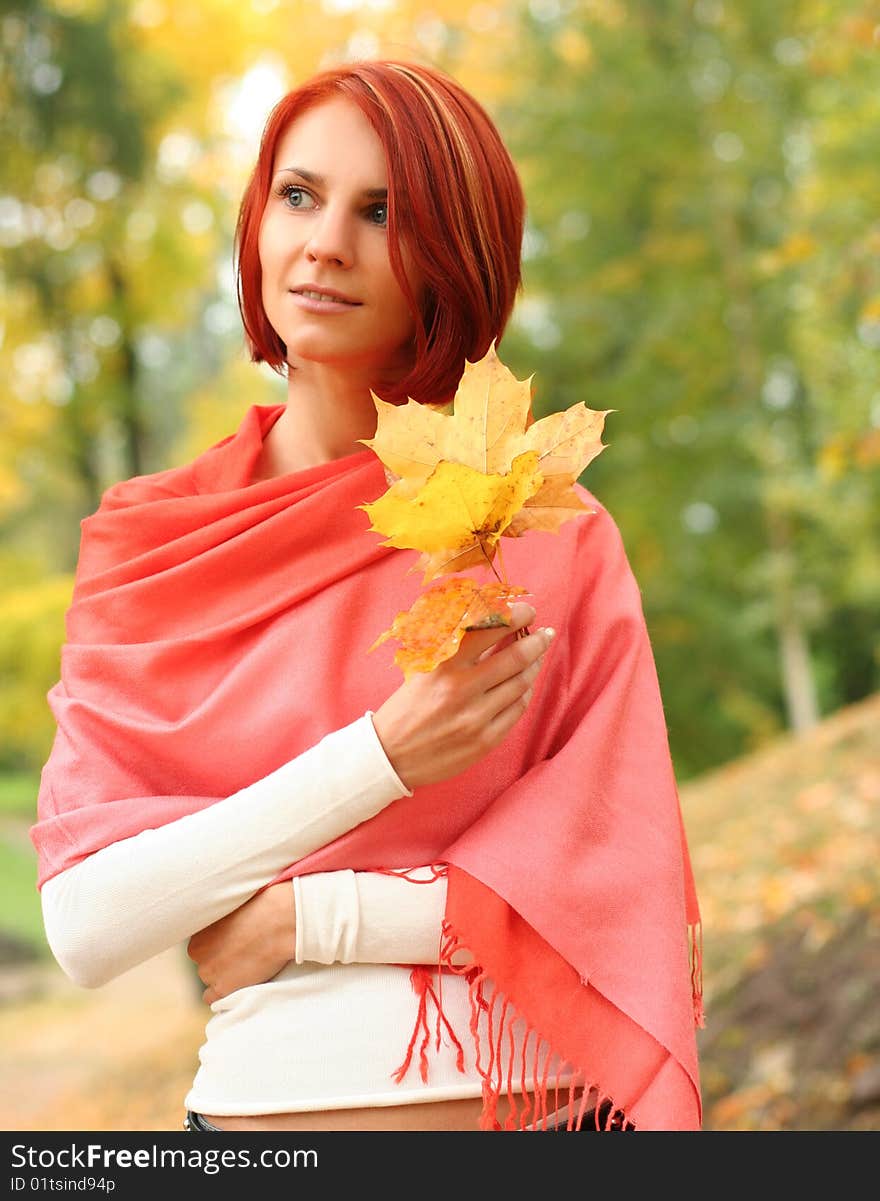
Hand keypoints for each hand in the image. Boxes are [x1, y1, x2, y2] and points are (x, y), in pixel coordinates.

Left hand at [186, 881, 295, 1004]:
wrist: (279, 921)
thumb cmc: (264, 906)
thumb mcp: (235, 904)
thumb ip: (224, 917)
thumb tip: (229, 922)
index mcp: (198, 929)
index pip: (202, 943)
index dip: (219, 944)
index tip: (234, 942)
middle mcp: (197, 951)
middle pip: (205, 961)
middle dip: (219, 959)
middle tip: (242, 954)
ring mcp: (208, 971)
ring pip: (209, 978)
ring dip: (222, 976)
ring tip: (245, 968)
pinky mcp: (222, 988)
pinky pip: (212, 998)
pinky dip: (222, 994)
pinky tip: (237, 985)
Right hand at [372, 602, 553, 790]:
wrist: (391, 755)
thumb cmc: (406, 705)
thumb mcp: (422, 667)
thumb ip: (454, 646)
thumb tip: (494, 621)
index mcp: (442, 664)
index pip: (489, 629)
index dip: (515, 615)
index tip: (527, 610)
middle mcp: (460, 688)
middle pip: (516, 656)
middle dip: (537, 640)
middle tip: (545, 632)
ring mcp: (475, 717)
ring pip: (521, 683)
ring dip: (534, 665)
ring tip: (536, 657)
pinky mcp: (485, 740)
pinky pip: (517, 710)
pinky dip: (524, 693)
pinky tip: (523, 685)